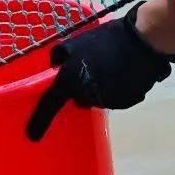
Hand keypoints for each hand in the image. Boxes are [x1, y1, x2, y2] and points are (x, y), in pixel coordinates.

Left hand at [25, 6, 174, 141]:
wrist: (142, 41)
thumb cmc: (105, 39)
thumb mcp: (75, 41)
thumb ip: (60, 55)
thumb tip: (55, 65)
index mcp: (70, 81)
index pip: (50, 104)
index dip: (40, 120)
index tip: (32, 135)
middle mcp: (87, 96)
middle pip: (79, 98)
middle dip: (82, 86)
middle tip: (92, 67)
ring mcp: (109, 102)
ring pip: (99, 97)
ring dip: (101, 86)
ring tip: (112, 65)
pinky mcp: (128, 102)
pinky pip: (118, 98)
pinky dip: (119, 88)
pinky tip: (125, 71)